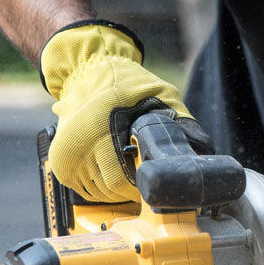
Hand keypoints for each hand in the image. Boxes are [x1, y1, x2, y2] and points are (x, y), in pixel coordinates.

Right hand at [39, 20, 210, 202]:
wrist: (86, 71)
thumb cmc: (125, 82)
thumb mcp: (159, 94)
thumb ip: (180, 122)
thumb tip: (203, 152)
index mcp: (101, 125)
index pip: (121, 179)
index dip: (143, 185)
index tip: (156, 182)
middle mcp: (78, 142)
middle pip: (111, 189)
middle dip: (133, 191)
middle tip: (148, 181)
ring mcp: (66, 153)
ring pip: (98, 193)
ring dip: (117, 192)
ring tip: (131, 176)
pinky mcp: (60, 160)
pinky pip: (84, 189)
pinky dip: (101, 188)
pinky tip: (114, 173)